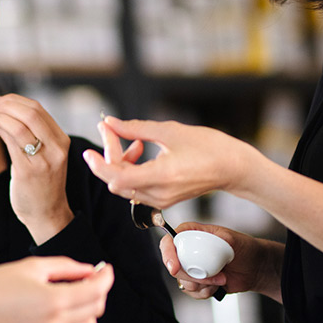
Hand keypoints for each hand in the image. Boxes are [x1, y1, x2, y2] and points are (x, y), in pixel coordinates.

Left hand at [0, 94, 73, 242]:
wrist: (47, 213)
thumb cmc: (43, 183)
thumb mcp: (48, 155)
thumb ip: (35, 135)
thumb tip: (7, 111)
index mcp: (61, 140)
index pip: (38, 109)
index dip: (15, 100)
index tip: (0, 101)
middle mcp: (56, 148)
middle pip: (30, 113)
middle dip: (6, 105)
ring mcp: (42, 160)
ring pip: (18, 126)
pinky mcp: (27, 171)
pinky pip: (10, 143)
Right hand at [0, 256, 110, 322]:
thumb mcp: (32, 266)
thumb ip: (66, 267)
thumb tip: (88, 271)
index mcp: (54, 300)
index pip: (96, 290)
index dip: (106, 277)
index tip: (104, 270)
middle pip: (96, 310)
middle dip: (98, 292)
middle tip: (88, 280)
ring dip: (87, 312)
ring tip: (72, 298)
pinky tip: (55, 311)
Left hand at [83, 115, 254, 208]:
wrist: (233, 168)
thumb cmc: (209, 147)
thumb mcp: (170, 131)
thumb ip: (136, 128)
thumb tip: (109, 122)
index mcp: (162, 176)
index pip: (117, 178)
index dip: (99, 165)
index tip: (88, 151)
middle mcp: (159, 194)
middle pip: (116, 181)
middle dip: (108, 156)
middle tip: (110, 130)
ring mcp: (161, 200)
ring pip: (124, 185)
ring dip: (119, 163)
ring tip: (133, 141)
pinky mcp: (163, 200)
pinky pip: (135, 188)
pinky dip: (130, 170)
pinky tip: (139, 151)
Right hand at [159, 223, 272, 300]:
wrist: (254, 268)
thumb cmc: (244, 248)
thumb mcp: (230, 239)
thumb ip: (211, 240)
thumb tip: (197, 246)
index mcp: (192, 235)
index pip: (169, 241)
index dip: (167, 254)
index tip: (174, 268)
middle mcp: (187, 250)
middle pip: (174, 266)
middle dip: (193, 276)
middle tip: (215, 276)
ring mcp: (191, 267)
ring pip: (183, 282)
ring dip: (204, 284)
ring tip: (222, 278)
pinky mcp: (197, 282)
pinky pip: (192, 292)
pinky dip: (206, 292)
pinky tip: (218, 286)